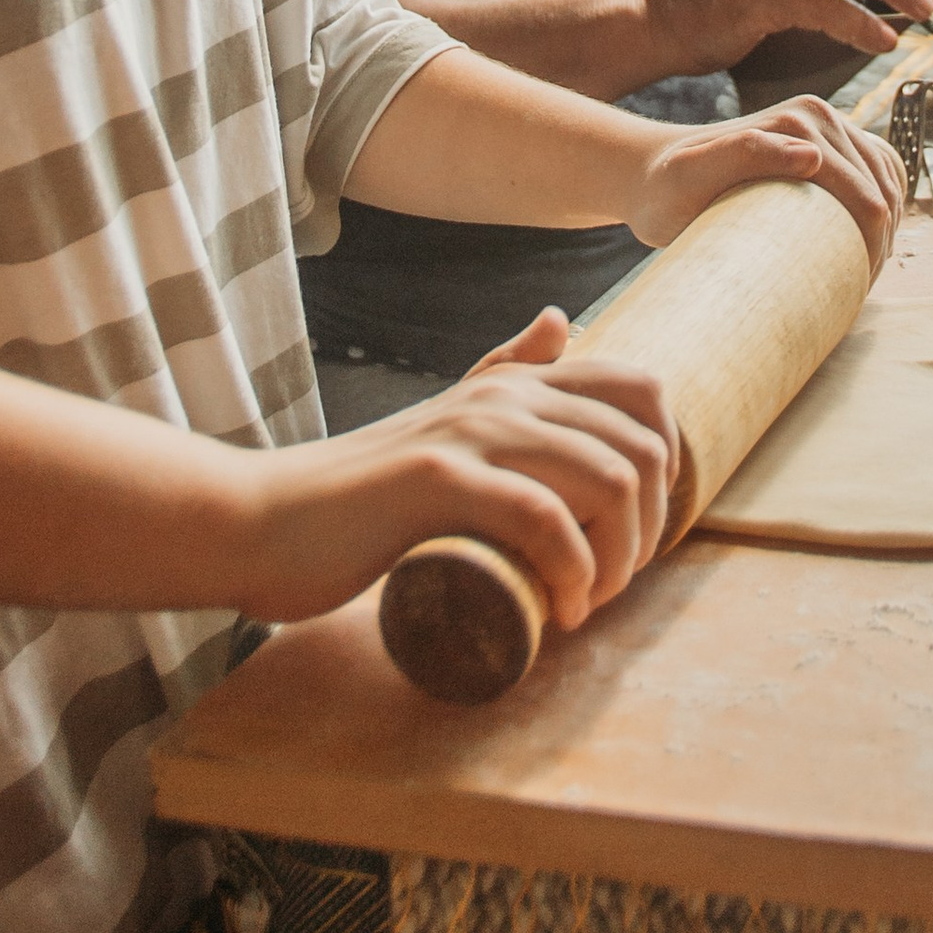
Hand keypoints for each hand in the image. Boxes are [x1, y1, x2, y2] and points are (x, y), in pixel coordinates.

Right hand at [248, 309, 676, 632]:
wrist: (263, 522)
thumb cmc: (360, 496)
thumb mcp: (446, 422)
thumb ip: (503, 371)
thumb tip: (562, 322)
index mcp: (514, 383)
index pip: (645, 389)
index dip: (669, 463)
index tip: (636, 531)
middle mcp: (503, 396)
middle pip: (642, 444)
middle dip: (649, 528)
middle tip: (605, 587)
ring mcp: (472, 433)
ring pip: (610, 479)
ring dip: (620, 560)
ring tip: (582, 604)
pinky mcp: (439, 481)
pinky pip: (548, 519)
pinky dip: (575, 573)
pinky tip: (559, 611)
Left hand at [618, 91, 905, 275]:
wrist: (650, 175)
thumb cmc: (665, 188)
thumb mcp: (691, 175)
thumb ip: (742, 155)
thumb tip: (814, 157)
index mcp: (802, 123)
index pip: (868, 193)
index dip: (872, 245)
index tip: (854, 288)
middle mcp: (819, 117)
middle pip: (884, 189)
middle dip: (883, 241)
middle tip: (859, 290)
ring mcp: (823, 129)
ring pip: (887, 182)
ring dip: (888, 228)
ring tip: (863, 273)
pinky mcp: (822, 145)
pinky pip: (875, 175)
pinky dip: (882, 208)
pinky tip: (866, 242)